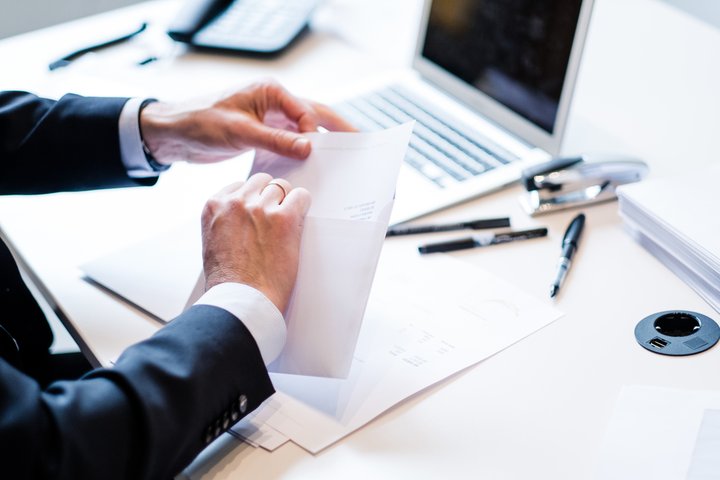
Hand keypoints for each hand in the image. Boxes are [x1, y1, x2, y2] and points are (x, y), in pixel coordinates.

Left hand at [139, 80, 354, 165]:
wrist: (174, 133)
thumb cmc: (200, 122)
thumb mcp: (239, 131)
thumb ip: (275, 139)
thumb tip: (308, 147)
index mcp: (270, 92)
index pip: (306, 111)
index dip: (317, 133)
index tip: (324, 154)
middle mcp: (274, 102)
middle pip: (315, 114)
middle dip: (338, 128)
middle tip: (362, 143)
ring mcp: (270, 118)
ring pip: (305, 129)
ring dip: (322, 142)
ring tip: (345, 158)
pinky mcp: (263, 134)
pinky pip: (290, 142)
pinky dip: (302, 153)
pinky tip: (314, 167)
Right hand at [201, 173, 310, 312]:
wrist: (241, 300)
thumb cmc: (228, 282)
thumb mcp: (213, 242)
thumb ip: (225, 221)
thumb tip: (243, 216)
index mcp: (214, 205)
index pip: (241, 185)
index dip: (253, 199)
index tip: (258, 214)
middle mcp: (236, 202)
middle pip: (262, 182)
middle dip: (270, 197)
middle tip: (274, 221)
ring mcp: (261, 208)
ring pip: (282, 187)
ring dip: (286, 203)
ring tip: (285, 227)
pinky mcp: (284, 218)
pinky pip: (302, 197)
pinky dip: (303, 207)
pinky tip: (299, 223)